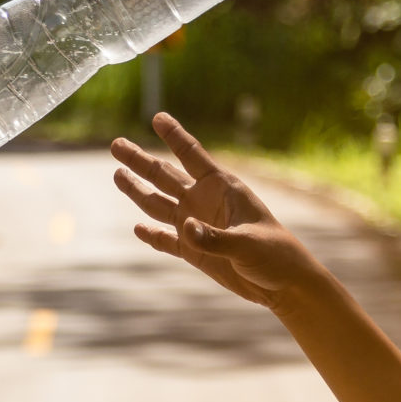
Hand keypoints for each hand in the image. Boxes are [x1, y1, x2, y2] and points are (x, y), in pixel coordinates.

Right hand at [111, 112, 317, 310]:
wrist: (283, 284)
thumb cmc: (275, 254)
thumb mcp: (248, 243)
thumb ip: (216, 238)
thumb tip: (186, 228)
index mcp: (223, 188)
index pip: (192, 155)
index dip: (174, 136)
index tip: (157, 117)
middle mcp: (205, 202)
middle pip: (166, 176)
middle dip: (141, 161)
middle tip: (116, 145)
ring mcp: (198, 226)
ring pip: (160, 204)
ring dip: (138, 191)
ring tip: (117, 174)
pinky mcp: (194, 252)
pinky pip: (167, 240)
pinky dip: (152, 236)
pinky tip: (138, 228)